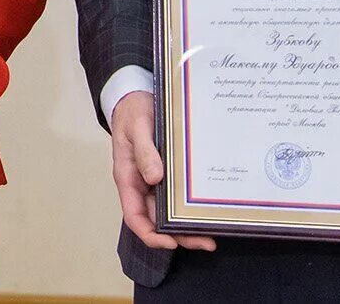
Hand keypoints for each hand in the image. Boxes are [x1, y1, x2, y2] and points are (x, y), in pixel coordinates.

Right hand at [110, 91, 215, 251]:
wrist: (136, 97)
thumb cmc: (133, 112)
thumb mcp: (138, 127)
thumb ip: (144, 151)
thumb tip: (154, 178)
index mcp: (127, 178)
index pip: (135, 216)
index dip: (151, 234)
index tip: (171, 242)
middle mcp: (140, 185)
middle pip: (155, 221)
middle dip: (178, 236)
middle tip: (206, 242)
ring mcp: (153, 181)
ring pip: (168, 213)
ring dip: (186, 226)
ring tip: (211, 234)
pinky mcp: (166, 174)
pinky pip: (176, 197)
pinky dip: (189, 207)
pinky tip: (206, 209)